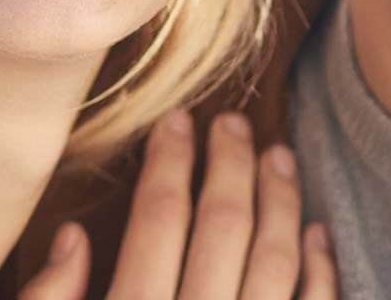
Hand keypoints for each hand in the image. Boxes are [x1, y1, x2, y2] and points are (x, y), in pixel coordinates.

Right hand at [19, 111, 336, 299]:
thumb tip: (71, 235)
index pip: (158, 219)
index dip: (168, 162)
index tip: (176, 121)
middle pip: (224, 228)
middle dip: (229, 164)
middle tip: (232, 123)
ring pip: (275, 261)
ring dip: (280, 201)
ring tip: (278, 157)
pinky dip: (319, 269)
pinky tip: (314, 233)